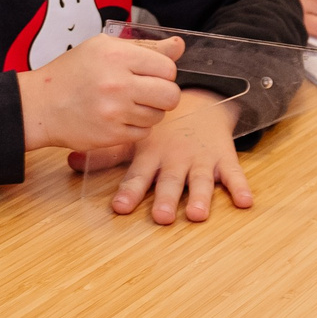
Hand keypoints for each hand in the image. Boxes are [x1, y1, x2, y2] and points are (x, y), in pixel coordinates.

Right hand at [18, 34, 180, 153]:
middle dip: (164, 94)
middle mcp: (117, 83)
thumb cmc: (72, 73)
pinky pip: (144, 133)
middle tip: (148, 92)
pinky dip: (136, 127)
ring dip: (149, 111)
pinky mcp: (111, 136)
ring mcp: (115, 112)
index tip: (150, 73)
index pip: (168, 67)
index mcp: (116, 55)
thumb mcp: (103, 48)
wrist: (40, 105)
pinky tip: (118, 118)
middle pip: (171, 94)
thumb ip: (145, 47)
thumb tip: (179, 46)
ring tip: (127, 104)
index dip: (163, 71)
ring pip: (159, 116)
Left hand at [107, 94, 252, 223]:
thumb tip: (71, 161)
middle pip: (170, 182)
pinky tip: (245, 202)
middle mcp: (175, 158)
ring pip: (200, 180)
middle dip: (166, 199)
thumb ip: (108, 154)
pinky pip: (234, 173)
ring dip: (200, 196)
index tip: (120, 208)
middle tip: (161, 217)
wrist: (200, 100)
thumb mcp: (136, 138)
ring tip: (198, 214)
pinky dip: (240, 187)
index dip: (129, 191)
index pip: (138, 175)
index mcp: (152, 153)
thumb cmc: (162, 127)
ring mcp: (201, 158)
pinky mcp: (224, 157)